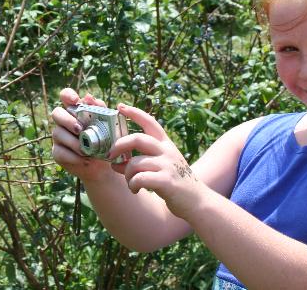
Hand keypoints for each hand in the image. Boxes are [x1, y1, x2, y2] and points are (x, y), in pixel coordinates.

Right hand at [50, 88, 112, 180]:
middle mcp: (64, 122)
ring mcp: (59, 137)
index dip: (68, 95)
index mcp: (76, 111)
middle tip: (80, 130)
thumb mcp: (108, 126)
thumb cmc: (106, 142)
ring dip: (73, 142)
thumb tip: (89, 97)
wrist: (103, 166)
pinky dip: (74, 157)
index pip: (66, 95)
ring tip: (86, 150)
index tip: (75, 101)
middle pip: (56, 113)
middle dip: (67, 120)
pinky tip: (85, 160)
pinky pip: (60, 152)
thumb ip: (100, 111)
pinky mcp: (58, 152)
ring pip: (58, 133)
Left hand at [108, 103, 208, 218]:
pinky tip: (135, 190)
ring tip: (131, 183)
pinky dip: (132, 185)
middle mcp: (167, 151)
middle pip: (137, 139)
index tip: (120, 106)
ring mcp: (167, 165)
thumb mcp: (161, 165)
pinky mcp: (166, 181)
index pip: (150, 122)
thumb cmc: (174, 182)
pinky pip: (140, 178)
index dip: (134, 113)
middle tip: (110, 156)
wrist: (197, 200)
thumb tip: (114, 161)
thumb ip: (140, 160)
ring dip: (127, 174)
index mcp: (166, 144)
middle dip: (119, 145)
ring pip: (135, 162)